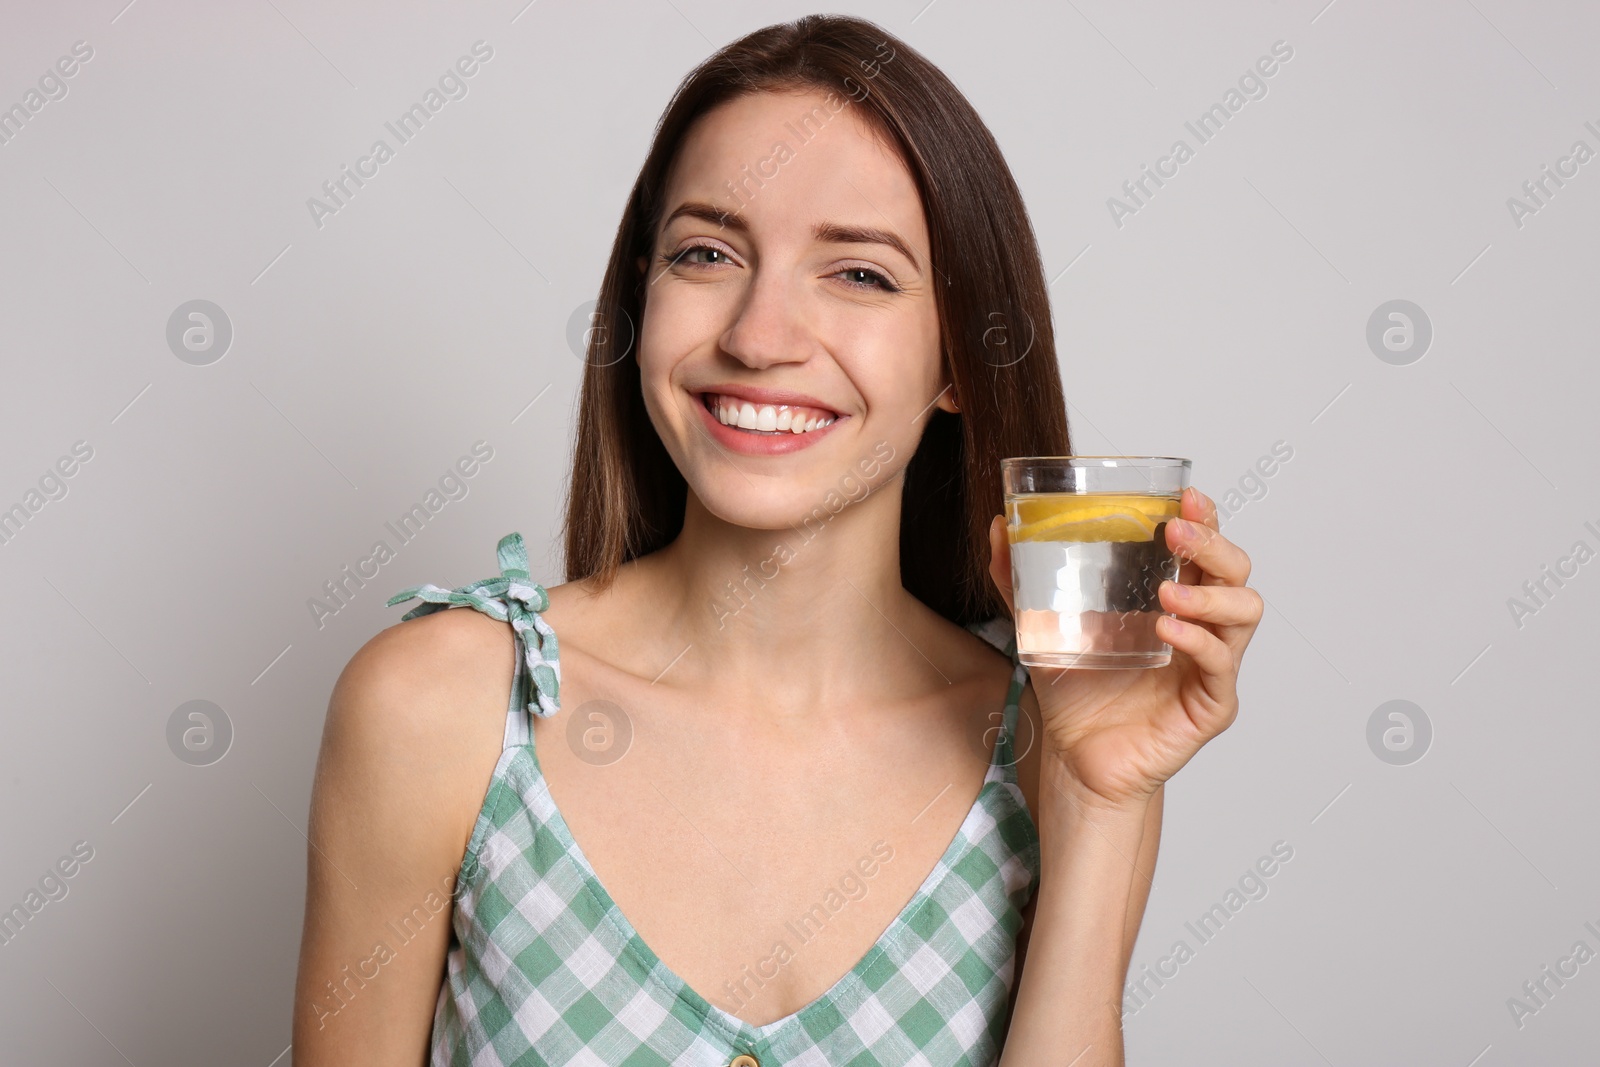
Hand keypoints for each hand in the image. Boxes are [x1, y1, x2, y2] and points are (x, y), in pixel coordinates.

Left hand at [987, 487, 1261, 808]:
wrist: (1074, 758)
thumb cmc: (1075, 691)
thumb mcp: (1043, 626)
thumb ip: (1020, 580)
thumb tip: (999, 526)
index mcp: (1172, 597)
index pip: (1204, 547)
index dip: (1205, 517)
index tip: (1185, 495)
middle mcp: (1201, 624)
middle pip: (1235, 570)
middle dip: (1212, 543)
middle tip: (1176, 531)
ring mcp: (1211, 664)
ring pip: (1244, 611)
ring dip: (1210, 592)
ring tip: (1167, 591)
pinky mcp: (1211, 704)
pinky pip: (1220, 665)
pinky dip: (1198, 642)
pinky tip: (1167, 633)